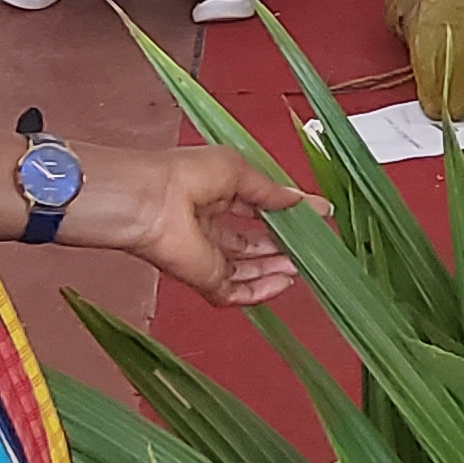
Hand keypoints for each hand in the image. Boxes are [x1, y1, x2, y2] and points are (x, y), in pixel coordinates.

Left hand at [102, 142, 319, 304]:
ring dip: (275, 268)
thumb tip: (299, 200)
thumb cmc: (184, 175)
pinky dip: (262, 291)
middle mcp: (209, 224)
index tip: (313, 215)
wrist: (150, 203)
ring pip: (247, 269)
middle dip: (281, 244)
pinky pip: (237, 292)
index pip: (254, 207)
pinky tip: (284, 283)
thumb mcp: (238, 170)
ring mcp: (206, 255)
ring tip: (303, 265)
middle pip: (251, 242)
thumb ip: (270, 191)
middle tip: (311, 245)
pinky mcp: (205, 278)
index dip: (283, 212)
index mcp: (214, 192)